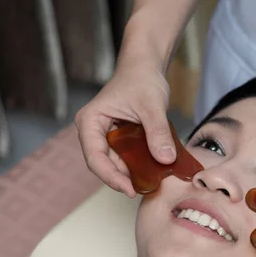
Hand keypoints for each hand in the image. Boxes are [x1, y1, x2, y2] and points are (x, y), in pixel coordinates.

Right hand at [75, 64, 172, 197]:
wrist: (146, 67)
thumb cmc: (142, 79)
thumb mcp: (152, 106)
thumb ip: (157, 132)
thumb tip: (165, 159)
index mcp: (90, 121)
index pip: (95, 158)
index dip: (111, 177)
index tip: (130, 189)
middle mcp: (93, 131)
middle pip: (103, 165)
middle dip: (123, 178)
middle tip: (145, 189)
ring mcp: (105, 136)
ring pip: (116, 163)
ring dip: (132, 173)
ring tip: (151, 182)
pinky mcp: (119, 138)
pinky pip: (126, 157)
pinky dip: (138, 164)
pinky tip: (153, 170)